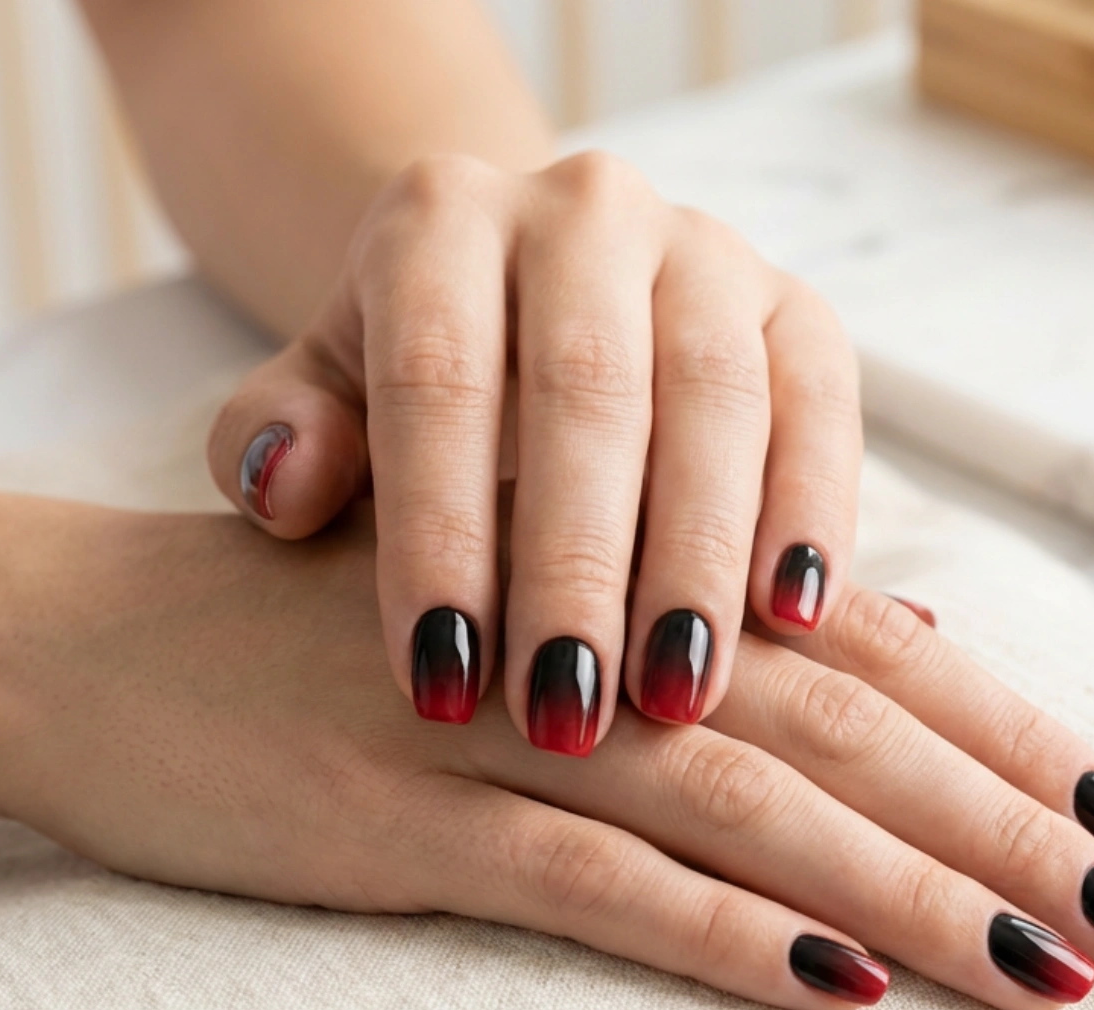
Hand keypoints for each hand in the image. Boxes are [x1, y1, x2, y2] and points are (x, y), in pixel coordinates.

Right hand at [0, 502, 1093, 1009]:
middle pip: (846, 740)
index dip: (1012, 737)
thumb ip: (685, 639)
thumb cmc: (328, 630)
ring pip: (750, 812)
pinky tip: (833, 987)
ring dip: (911, 895)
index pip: (866, 659)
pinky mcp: (400, 819)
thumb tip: (887, 679)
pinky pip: (585, 884)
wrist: (86, 639)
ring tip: (1046, 973)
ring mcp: (498, 730)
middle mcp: (590, 644)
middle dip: (1010, 831)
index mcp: (628, 588)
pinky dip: (717, 934)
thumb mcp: (521, 604)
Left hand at [204, 152, 859, 754]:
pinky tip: (794, 623)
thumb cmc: (413, 388)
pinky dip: (813, 512)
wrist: (528, 304)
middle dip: (576, 568)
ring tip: (678, 699)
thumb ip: (271, 441)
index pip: (435, 376)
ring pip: (716, 398)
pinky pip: (822, 406)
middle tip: (564, 718)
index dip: (438, 536)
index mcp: (439, 218)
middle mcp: (583, 206)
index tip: (435, 683)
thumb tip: (288, 490)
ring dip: (700, 560)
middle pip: (587, 388)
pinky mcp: (798, 308)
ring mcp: (706, 249)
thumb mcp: (317, 401)